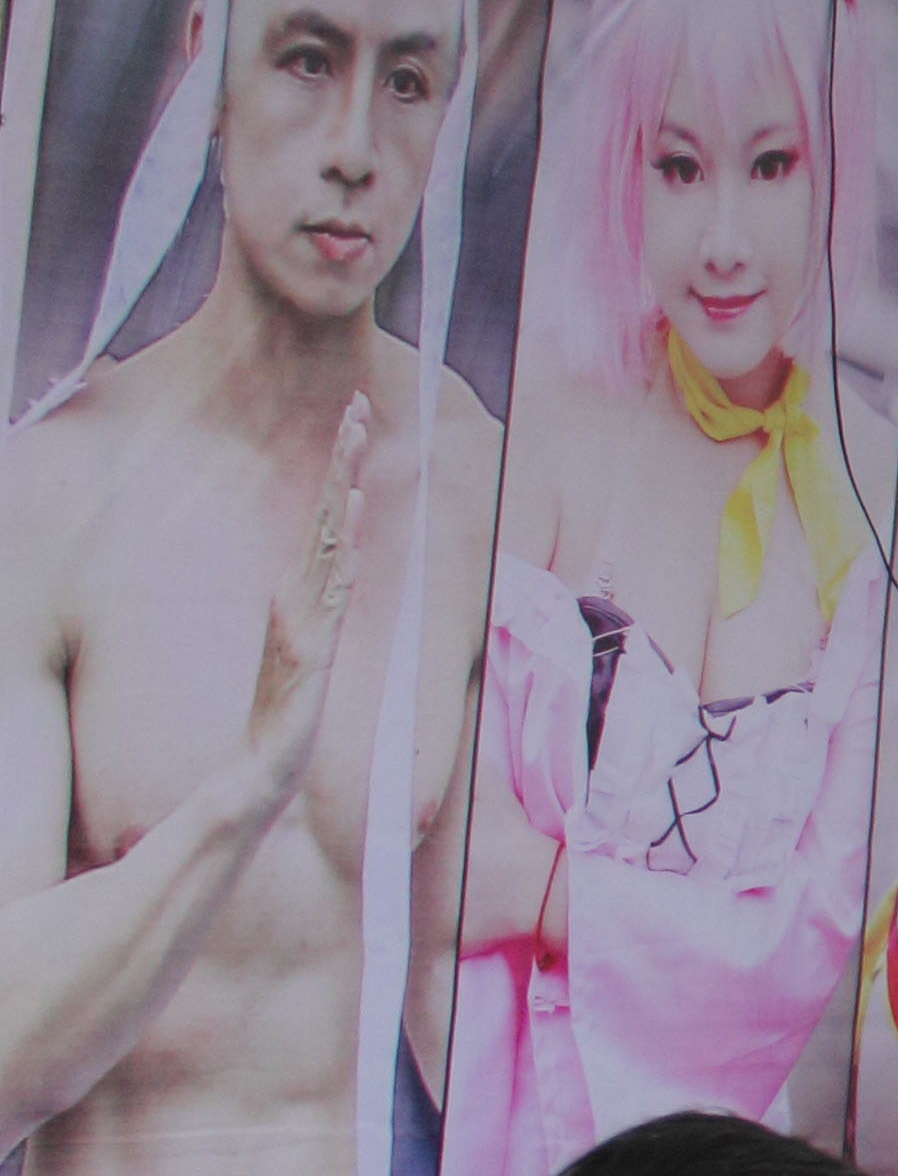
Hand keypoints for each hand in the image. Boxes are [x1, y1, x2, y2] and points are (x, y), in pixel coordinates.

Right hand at [243, 396, 369, 810]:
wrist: (263, 770)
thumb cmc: (286, 712)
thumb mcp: (312, 646)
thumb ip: (322, 608)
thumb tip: (343, 565)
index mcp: (297, 594)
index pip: (323, 519)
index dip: (339, 471)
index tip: (354, 420)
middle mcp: (296, 596)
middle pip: (324, 514)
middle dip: (341, 459)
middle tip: (356, 405)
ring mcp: (301, 620)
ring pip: (327, 541)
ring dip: (342, 488)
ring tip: (356, 439)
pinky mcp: (311, 651)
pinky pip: (330, 593)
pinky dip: (342, 553)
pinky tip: (353, 519)